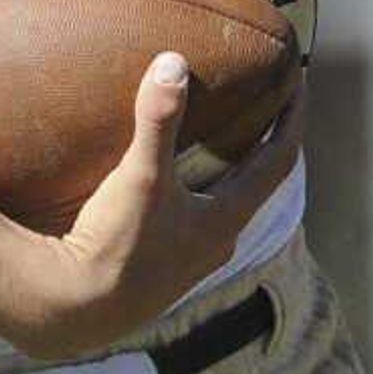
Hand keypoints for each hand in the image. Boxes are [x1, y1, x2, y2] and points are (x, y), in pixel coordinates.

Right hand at [6, 53, 304, 359]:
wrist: (73, 311)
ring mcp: (189, 261)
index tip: (300, 84)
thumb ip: (158, 119)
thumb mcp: (140, 177)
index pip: (278, 159)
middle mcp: (217, 243)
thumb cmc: (115, 246)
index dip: (291, 119)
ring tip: (219, 138)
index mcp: (226, 219)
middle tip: (263, 105)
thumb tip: (173, 62)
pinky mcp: (160, 270)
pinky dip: (194, 191)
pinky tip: (170, 185)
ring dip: (227, 170)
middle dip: (261, 143)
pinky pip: (191, 219)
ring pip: (222, 204)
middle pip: (254, 183)